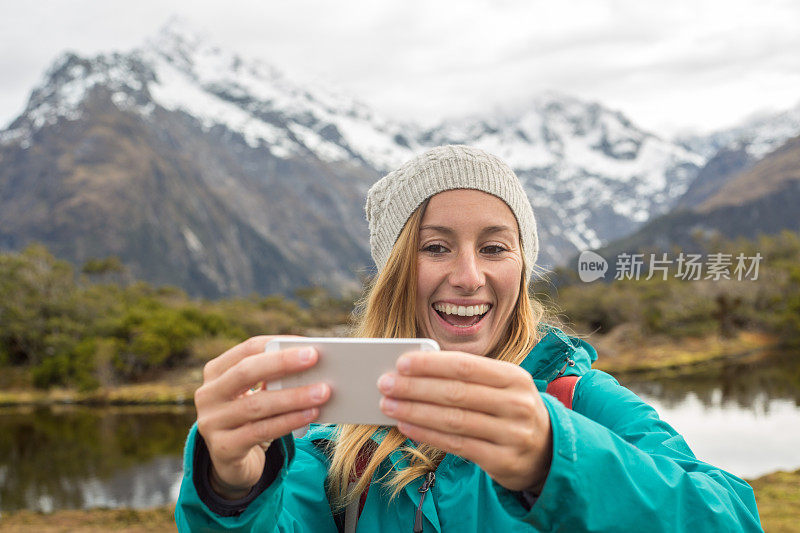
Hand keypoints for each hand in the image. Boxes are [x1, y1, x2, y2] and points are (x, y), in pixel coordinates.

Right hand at [194, 336, 330, 498]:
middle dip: (282, 363)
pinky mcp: (223, 448)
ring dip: (293, 396)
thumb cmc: (251, 419)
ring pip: (256, 405)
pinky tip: (311, 414)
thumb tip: (313, 364)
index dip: (277, 343)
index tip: (307, 343)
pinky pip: (260, 431)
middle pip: (246, 372)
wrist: (231, 462)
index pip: (247, 349)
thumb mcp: (256, 394)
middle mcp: (208, 394)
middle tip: (314, 357)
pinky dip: (288, 421)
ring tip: (322, 391)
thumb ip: (274, 379)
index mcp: (216, 372)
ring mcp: (211, 422)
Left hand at [377, 350, 551, 492]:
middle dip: (415, 388)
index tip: (401, 362)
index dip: (431, 364)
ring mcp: (512, 434)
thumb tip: (416, 370)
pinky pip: (456, 445)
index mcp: (514, 377)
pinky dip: (426, 435)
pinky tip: (406, 427)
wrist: (547, 451)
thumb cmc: (509, 409)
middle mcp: (516, 404)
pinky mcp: (502, 461)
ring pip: (453, 420)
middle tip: (385, 384)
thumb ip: (467, 377)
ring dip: (415, 412)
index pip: (465, 366)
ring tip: (389, 405)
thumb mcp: (501, 387)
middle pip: (456, 393)